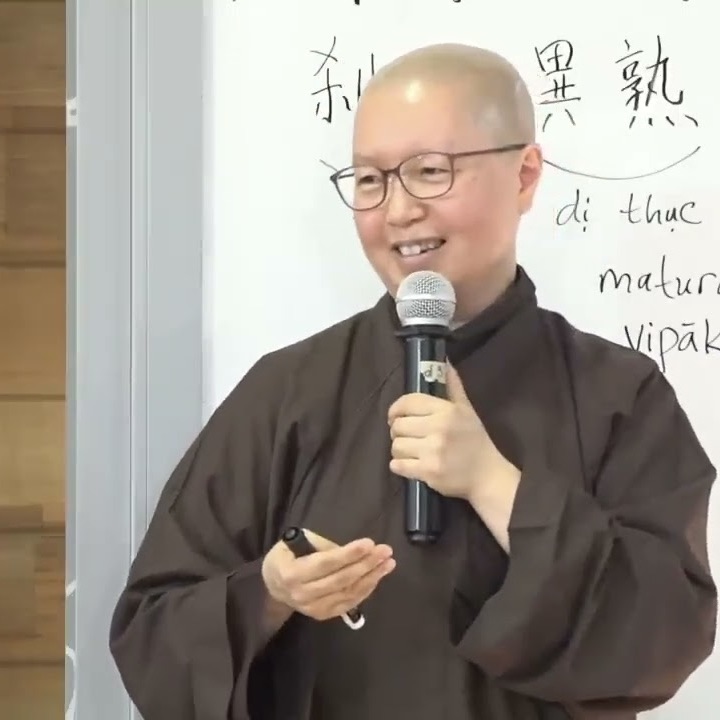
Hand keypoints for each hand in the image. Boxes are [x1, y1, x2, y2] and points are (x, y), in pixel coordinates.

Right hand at [261, 530, 394, 621]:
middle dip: (367, 564)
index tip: (369, 543)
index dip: (349, 554)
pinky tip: (377, 577)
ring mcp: (313, 608)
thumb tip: (351, 552)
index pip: (326, 563)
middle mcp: (302, 594)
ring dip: (371, 577)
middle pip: (341, 579)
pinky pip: (348, 603)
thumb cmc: (287, 556)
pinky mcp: (322, 615)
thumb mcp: (297, 541)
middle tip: (386, 551)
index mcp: (293, 573)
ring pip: (348, 593)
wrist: (274, 585)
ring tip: (388, 563)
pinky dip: (365, 590)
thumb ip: (322, 546)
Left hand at [387, 364, 498, 500]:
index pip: (408, 402)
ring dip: (399, 450)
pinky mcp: (428, 472)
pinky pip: (398, 465)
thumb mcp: (467, 410)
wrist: (487, 475)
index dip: (395, 409)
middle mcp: (439, 428)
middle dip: (397, 431)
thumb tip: (446, 362)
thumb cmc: (476, 441)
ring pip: (396, 446)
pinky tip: (408, 464)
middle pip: (398, 425)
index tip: (394, 416)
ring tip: (410, 451)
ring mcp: (433, 451)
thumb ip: (454, 387)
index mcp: (447, 410)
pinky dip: (399, 466)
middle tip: (406, 436)